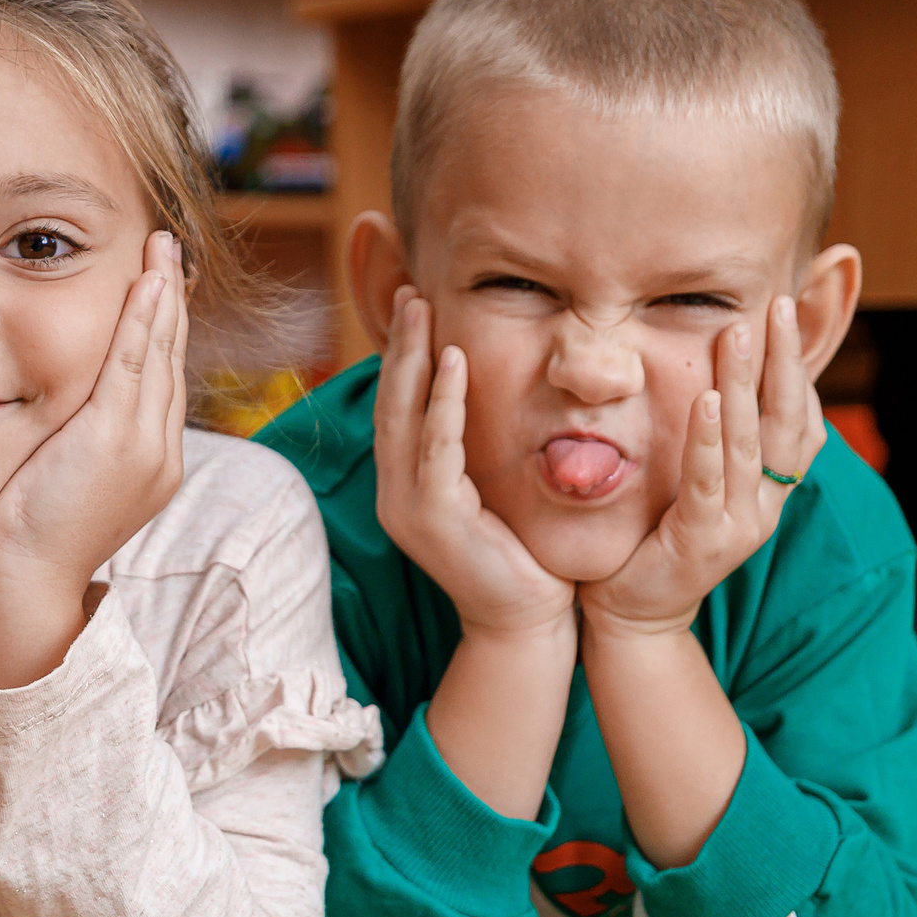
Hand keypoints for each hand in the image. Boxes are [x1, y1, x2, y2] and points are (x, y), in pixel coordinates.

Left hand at [0, 232, 186, 685]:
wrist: (21, 589)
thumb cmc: (17, 544)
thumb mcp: (51, 483)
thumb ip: (61, 444)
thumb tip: (45, 417)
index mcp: (147, 465)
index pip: (157, 381)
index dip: (158, 330)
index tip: (151, 287)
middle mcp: (158, 452)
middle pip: (170, 359)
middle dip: (169, 301)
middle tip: (165, 250)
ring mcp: (143, 446)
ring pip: (160, 353)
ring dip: (161, 294)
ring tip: (161, 247)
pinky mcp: (115, 438)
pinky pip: (136, 361)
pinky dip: (143, 317)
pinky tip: (145, 279)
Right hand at [373, 290, 576, 639]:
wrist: (527, 623)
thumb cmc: (520, 558)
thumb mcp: (492, 496)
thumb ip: (477, 455)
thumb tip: (489, 405)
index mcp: (405, 489)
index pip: (397, 412)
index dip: (401, 360)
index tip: (414, 309)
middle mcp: (395, 495)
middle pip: (389, 405)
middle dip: (399, 346)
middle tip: (410, 294)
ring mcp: (408, 508)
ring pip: (403, 418)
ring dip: (412, 360)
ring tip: (422, 311)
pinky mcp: (434, 518)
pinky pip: (436, 447)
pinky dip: (442, 401)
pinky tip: (452, 361)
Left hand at [580, 298, 821, 642]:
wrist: (635, 614)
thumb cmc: (659, 538)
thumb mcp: (699, 484)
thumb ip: (717, 441)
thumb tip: (724, 381)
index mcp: (770, 488)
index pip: (800, 417)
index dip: (799, 366)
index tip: (790, 311)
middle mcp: (767, 504)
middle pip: (786, 420)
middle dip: (785, 359)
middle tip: (780, 304)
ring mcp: (741, 525)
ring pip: (749, 442)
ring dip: (744, 384)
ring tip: (740, 332)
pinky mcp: (704, 541)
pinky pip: (708, 481)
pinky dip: (707, 439)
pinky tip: (704, 398)